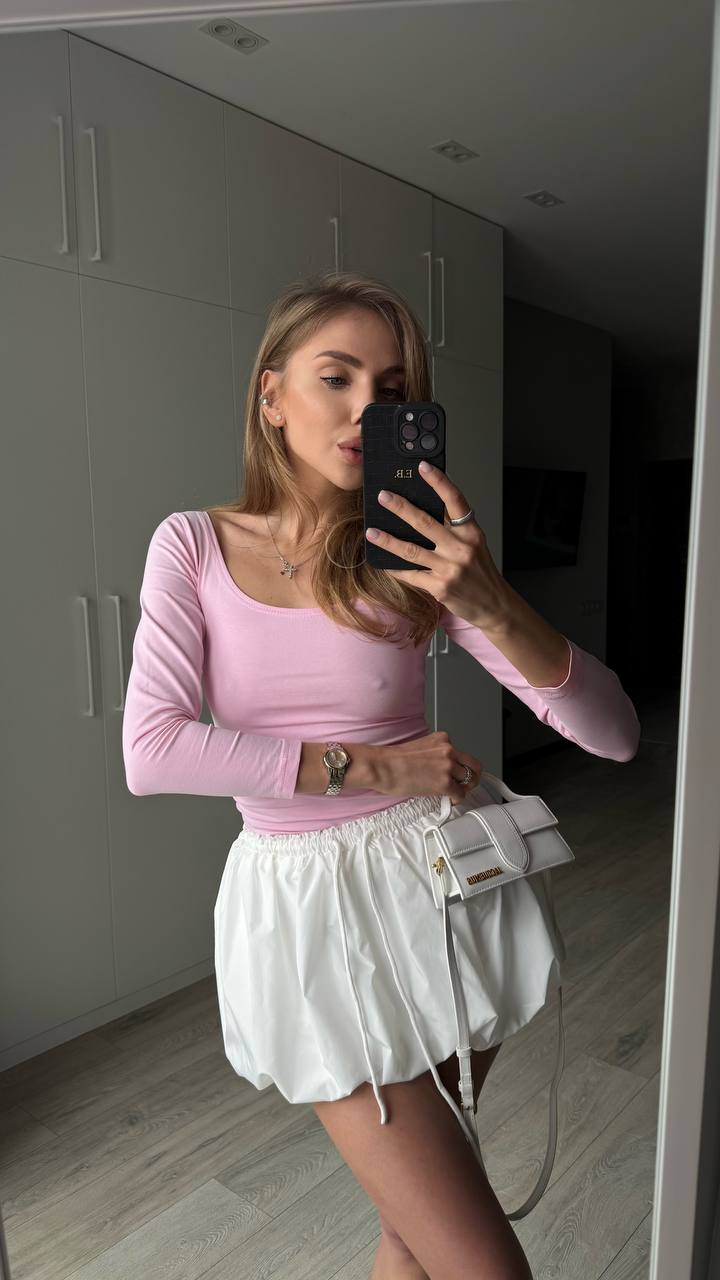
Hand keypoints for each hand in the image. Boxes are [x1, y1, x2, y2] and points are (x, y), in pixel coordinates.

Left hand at [366, 462, 509, 628]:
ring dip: (388, 540)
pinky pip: (411, 575)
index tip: (422, 466)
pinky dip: (395, 568)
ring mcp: (450, 569)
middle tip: (383, 496)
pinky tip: (382, 562)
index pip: (455, 501)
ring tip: (371, 532)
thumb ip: (454, 529)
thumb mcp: (474, 545)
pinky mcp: (440, 587)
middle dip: (401, 508)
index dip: (439, 482)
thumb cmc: (481, 572)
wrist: (494, 605)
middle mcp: (462, 548)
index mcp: (471, 533)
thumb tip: (423, 511)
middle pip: (426, 523)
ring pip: (412, 551)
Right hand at [372, 731, 484, 804]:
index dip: (461, 766)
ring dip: (464, 788)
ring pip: (469, 780)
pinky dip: (457, 798)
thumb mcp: (419, 746)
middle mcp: (448, 750)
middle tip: (467, 784)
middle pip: (474, 765)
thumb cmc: (393, 759)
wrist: (383, 766)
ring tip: (456, 792)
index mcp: (442, 739)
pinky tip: (449, 799)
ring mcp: (448, 767)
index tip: (458, 773)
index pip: (462, 754)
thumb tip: (439, 769)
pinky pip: (460, 794)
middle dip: (473, 776)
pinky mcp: (444, 783)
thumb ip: (434, 754)